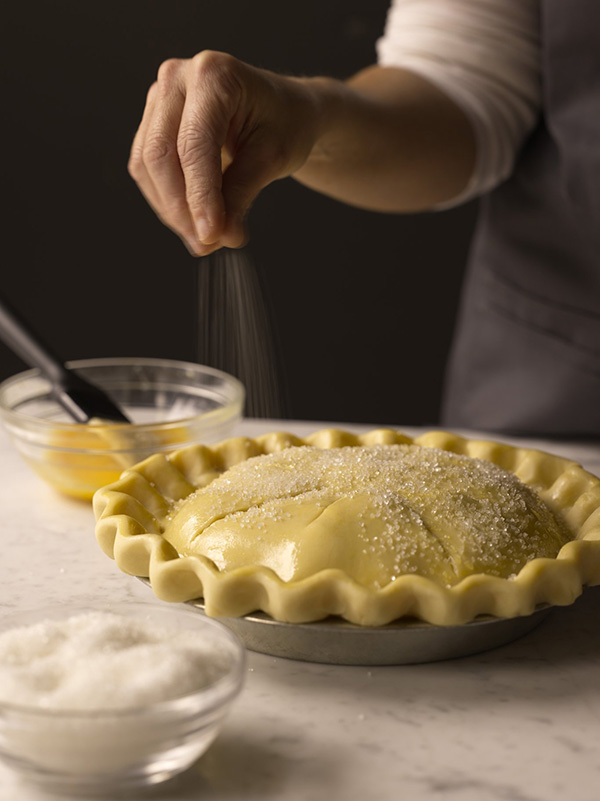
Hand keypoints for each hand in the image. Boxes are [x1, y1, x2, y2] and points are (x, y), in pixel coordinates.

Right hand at [128, 51, 321, 255]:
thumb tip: (221, 236)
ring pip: (147, 165)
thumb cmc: (284, 124)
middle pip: (160, 154)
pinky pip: (146, 168)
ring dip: (172, 210)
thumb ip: (242, 195)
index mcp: (213, 75)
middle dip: (181, 209)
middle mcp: (177, 78)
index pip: (194, 145)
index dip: (199, 197)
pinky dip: (167, 201)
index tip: (211, 236)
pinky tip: (193, 221)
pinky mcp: (152, 120)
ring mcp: (159, 97)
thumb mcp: (273, 158)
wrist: (283, 110)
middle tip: (207, 245)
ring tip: (205, 239)